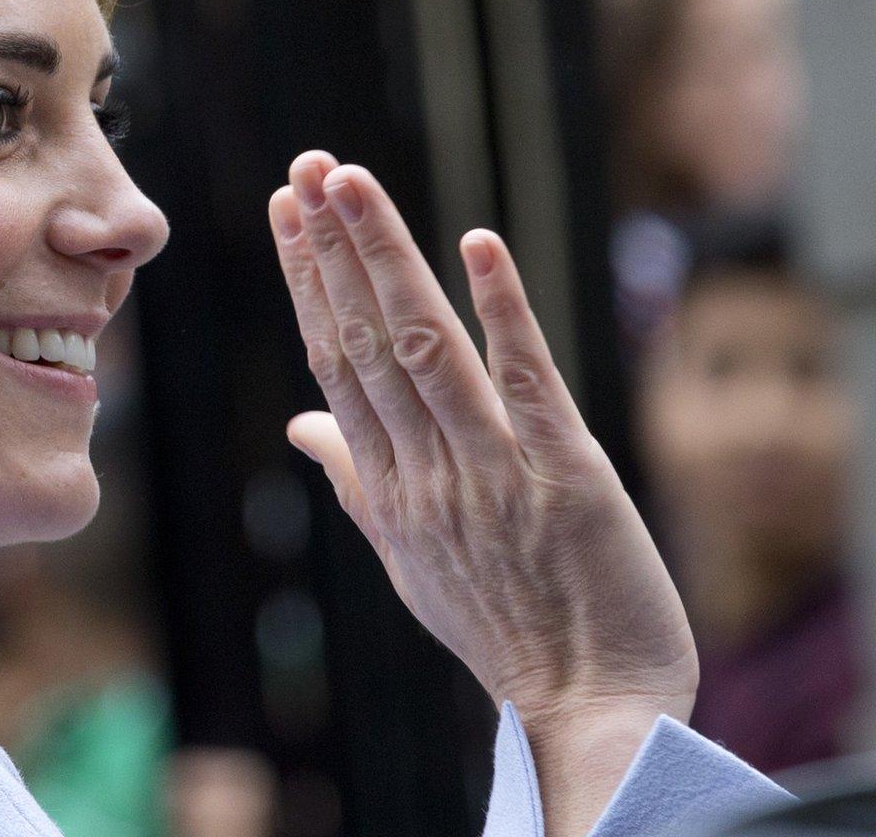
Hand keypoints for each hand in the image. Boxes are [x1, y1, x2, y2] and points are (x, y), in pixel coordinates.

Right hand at [269, 152, 697, 835]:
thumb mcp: (409, 560)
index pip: (335, 363)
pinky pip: (526, 382)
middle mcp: (428, 474)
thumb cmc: (504, 630)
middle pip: (368, 342)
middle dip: (334, 249)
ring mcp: (493, 473)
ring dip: (387, 259)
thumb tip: (302, 423)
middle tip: (306, 166)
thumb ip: (358, 480)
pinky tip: (477, 244)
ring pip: (425, 349)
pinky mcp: (566, 475)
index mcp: (389, 489)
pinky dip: (501, 311)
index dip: (310, 281)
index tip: (286, 211)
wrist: (590, 709)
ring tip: (352, 182)